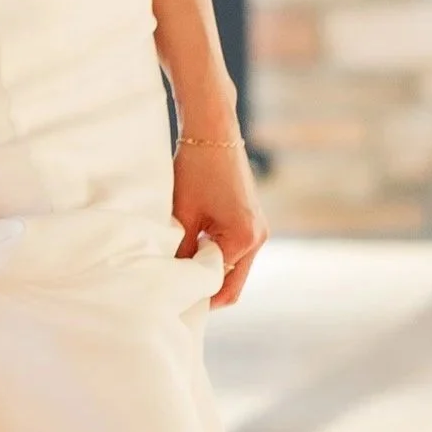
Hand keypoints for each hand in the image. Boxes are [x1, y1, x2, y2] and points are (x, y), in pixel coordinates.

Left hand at [173, 130, 265, 307]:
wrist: (213, 130)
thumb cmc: (196, 169)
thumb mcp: (183, 215)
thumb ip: (182, 251)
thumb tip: (173, 278)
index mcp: (244, 240)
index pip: (221, 286)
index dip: (196, 296)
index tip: (173, 301)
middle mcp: (258, 238)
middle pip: (232, 282)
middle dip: (206, 290)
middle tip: (176, 296)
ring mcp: (258, 229)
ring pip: (233, 267)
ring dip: (209, 272)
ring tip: (180, 272)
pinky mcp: (252, 220)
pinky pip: (234, 251)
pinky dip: (215, 256)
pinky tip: (191, 253)